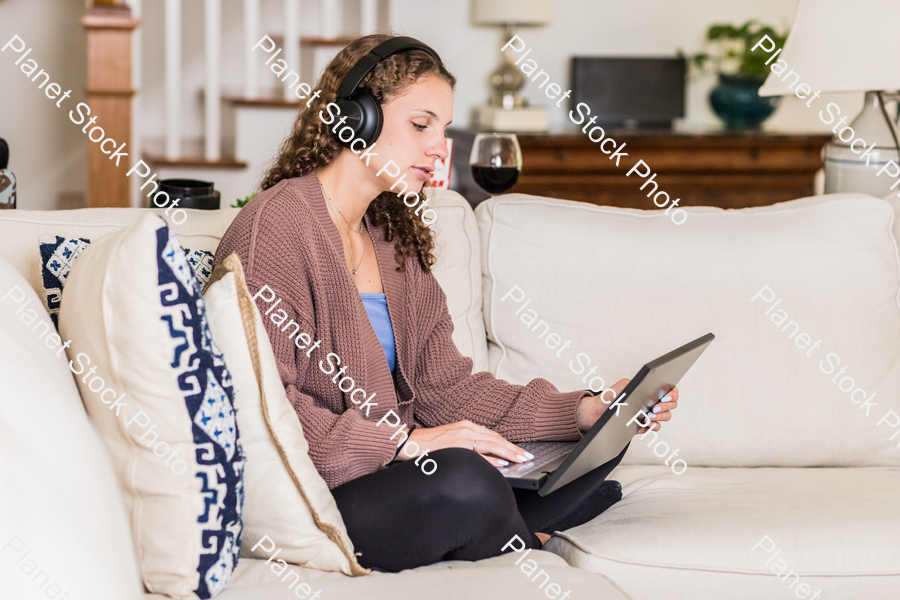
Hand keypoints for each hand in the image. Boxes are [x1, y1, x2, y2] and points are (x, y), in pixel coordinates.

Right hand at [397, 420, 533, 467]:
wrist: (408, 442)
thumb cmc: (428, 444)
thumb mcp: (451, 439)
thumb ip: (467, 443)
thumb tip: (486, 456)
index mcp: (465, 426)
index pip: (492, 434)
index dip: (508, 443)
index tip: (520, 451)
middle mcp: (465, 428)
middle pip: (495, 438)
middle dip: (513, 448)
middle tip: (527, 456)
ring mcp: (460, 437)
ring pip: (490, 444)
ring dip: (508, 453)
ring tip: (520, 459)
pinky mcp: (455, 446)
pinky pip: (478, 453)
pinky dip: (491, 459)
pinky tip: (502, 464)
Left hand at [574, 380, 679, 434]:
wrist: (596, 414)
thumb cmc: (608, 398)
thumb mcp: (616, 388)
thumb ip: (627, 384)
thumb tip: (638, 384)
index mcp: (649, 391)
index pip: (670, 390)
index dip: (673, 393)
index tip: (665, 396)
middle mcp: (652, 403)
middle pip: (671, 405)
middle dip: (666, 406)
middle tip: (654, 408)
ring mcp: (649, 415)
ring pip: (665, 417)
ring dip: (660, 417)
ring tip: (648, 417)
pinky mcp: (643, 426)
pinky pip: (655, 428)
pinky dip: (652, 427)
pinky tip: (644, 424)